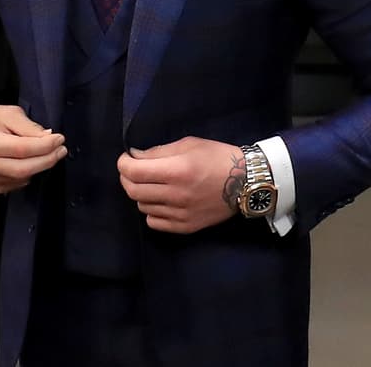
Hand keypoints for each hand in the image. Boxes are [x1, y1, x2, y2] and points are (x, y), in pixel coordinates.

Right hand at [0, 102, 66, 194]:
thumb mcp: (9, 113)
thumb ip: (29, 127)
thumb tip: (49, 138)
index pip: (22, 149)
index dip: (45, 146)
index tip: (60, 139)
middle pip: (23, 169)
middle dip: (47, 160)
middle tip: (61, 150)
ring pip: (21, 179)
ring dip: (38, 167)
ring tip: (46, 153)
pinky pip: (14, 186)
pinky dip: (26, 176)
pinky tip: (28, 163)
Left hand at [117, 137, 244, 233]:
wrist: (246, 182)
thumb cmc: (217, 157)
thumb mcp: (188, 144)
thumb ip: (158, 152)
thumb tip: (134, 157)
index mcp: (177, 171)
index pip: (133, 172)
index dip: (123, 163)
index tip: (127, 159)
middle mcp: (177, 195)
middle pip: (132, 190)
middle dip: (127, 177)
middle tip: (134, 170)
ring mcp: (181, 214)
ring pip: (142, 206)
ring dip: (141, 194)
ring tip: (153, 184)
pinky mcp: (186, 227)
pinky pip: (154, 222)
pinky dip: (152, 211)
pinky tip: (162, 201)